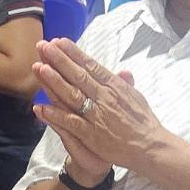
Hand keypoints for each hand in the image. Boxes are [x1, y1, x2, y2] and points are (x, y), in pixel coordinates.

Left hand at [31, 38, 166, 174]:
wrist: (150, 147)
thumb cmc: (143, 123)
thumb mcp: (137, 98)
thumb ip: (126, 84)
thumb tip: (123, 71)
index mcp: (115, 87)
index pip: (92, 66)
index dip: (74, 53)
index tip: (59, 41)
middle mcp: (105, 97)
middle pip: (78, 75)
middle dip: (59, 60)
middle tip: (43, 46)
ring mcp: (97, 115)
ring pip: (72, 95)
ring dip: (54, 81)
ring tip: (39, 68)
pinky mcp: (92, 134)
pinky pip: (70, 122)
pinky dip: (55, 114)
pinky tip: (40, 107)